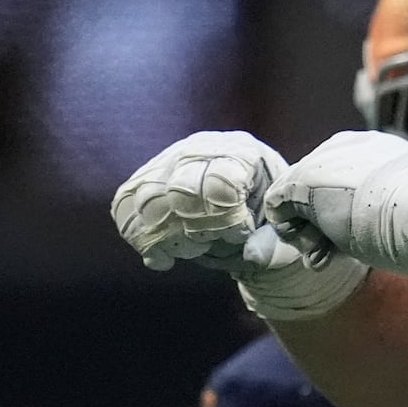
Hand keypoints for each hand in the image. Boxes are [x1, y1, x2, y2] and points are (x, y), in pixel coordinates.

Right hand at [110, 131, 367, 319]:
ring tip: (185, 252)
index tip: (237, 236)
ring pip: (144, 198)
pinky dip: (138, 237)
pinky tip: (161, 258)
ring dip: (162, 236)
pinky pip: (125, 204)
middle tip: (205, 247)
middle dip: (189, 230)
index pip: (222, 182)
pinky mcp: (147, 176)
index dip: (224, 219)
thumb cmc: (272, 224)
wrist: (250, 217)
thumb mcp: (282, 234)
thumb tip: (253, 256)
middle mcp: (202, 148)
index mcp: (244, 153)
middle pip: (177, 190)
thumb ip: (271, 246)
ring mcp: (171, 159)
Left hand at [265, 131, 407, 308]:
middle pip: (316, 185)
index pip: (344, 178)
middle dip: (319, 221)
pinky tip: (318, 253)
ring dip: (307, 230)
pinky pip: (279, 206)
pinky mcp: (307, 180)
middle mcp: (351, 146)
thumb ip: (393, 206)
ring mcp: (327, 159)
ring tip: (327, 256)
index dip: (342, 213)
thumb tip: (389, 226)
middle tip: (336, 253)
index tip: (355, 241)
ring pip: (296, 196)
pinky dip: (291, 232)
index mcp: (381, 149)